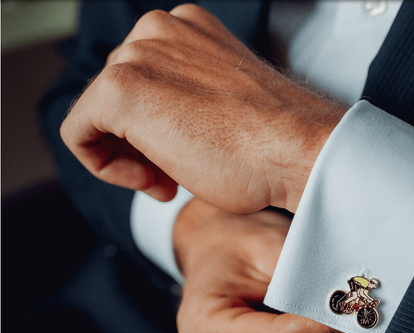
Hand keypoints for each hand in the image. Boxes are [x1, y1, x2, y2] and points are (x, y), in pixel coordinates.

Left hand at [60, 4, 345, 213]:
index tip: (179, 162)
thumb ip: (185, 102)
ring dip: (128, 157)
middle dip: (138, 145)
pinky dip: (104, 166)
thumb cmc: (270, 144)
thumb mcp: (221, 107)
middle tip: (172, 177)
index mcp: (186, 32)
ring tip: (167, 181)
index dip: (152, 133)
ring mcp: (139, 54)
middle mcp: (158, 31)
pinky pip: (79, 133)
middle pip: (116, 97)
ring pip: (98, 115)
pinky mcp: (121, 89)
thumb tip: (158, 126)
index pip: (141, 82)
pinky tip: (145, 180)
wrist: (297, 151)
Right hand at [174, 198, 365, 332]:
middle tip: (372, 315)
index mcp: (204, 328)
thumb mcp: (262, 242)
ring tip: (365, 318)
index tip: (358, 307)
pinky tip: (347, 326)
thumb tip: (348, 295)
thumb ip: (300, 271)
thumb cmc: (232, 241)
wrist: (216, 247)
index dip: (324, 328)